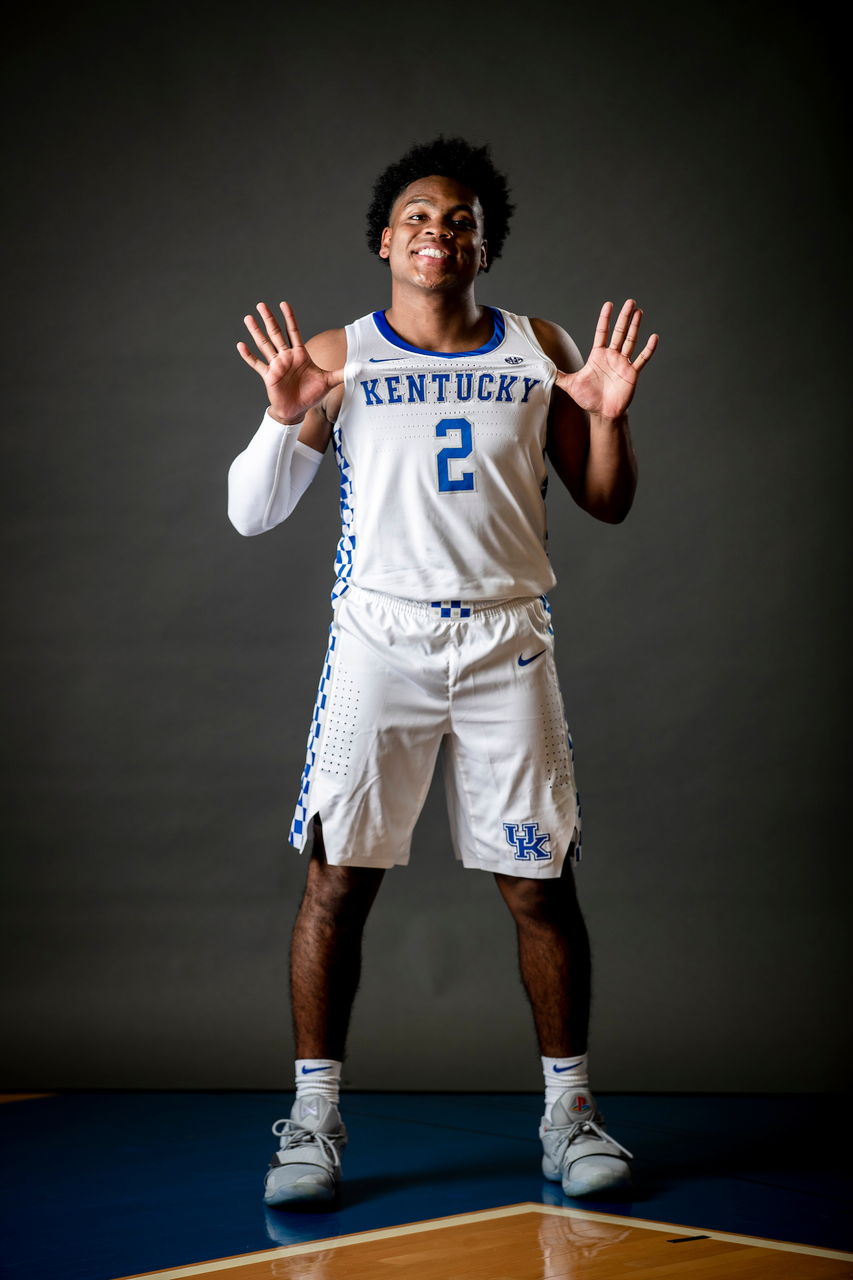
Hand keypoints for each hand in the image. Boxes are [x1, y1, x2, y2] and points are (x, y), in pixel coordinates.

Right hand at [237, 301, 343, 423]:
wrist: (298, 410)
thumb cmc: (311, 394)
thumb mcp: (329, 382)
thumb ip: (343, 373)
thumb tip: (360, 368)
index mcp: (299, 354)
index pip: (293, 331)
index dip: (289, 318)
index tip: (284, 303)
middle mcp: (286, 357)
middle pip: (276, 334)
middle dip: (269, 319)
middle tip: (261, 304)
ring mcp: (276, 365)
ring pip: (264, 345)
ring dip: (256, 332)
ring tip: (248, 318)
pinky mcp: (269, 376)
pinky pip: (257, 364)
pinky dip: (249, 356)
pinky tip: (240, 345)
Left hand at [556, 300, 657, 419]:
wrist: (602, 413)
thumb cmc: (588, 398)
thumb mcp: (569, 385)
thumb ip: (557, 375)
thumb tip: (542, 369)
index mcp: (598, 355)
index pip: (601, 332)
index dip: (605, 319)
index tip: (608, 304)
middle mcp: (611, 356)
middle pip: (619, 332)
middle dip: (623, 317)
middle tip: (629, 301)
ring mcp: (623, 363)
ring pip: (630, 341)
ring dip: (635, 327)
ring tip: (639, 312)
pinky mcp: (632, 373)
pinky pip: (642, 359)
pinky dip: (648, 349)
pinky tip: (654, 337)